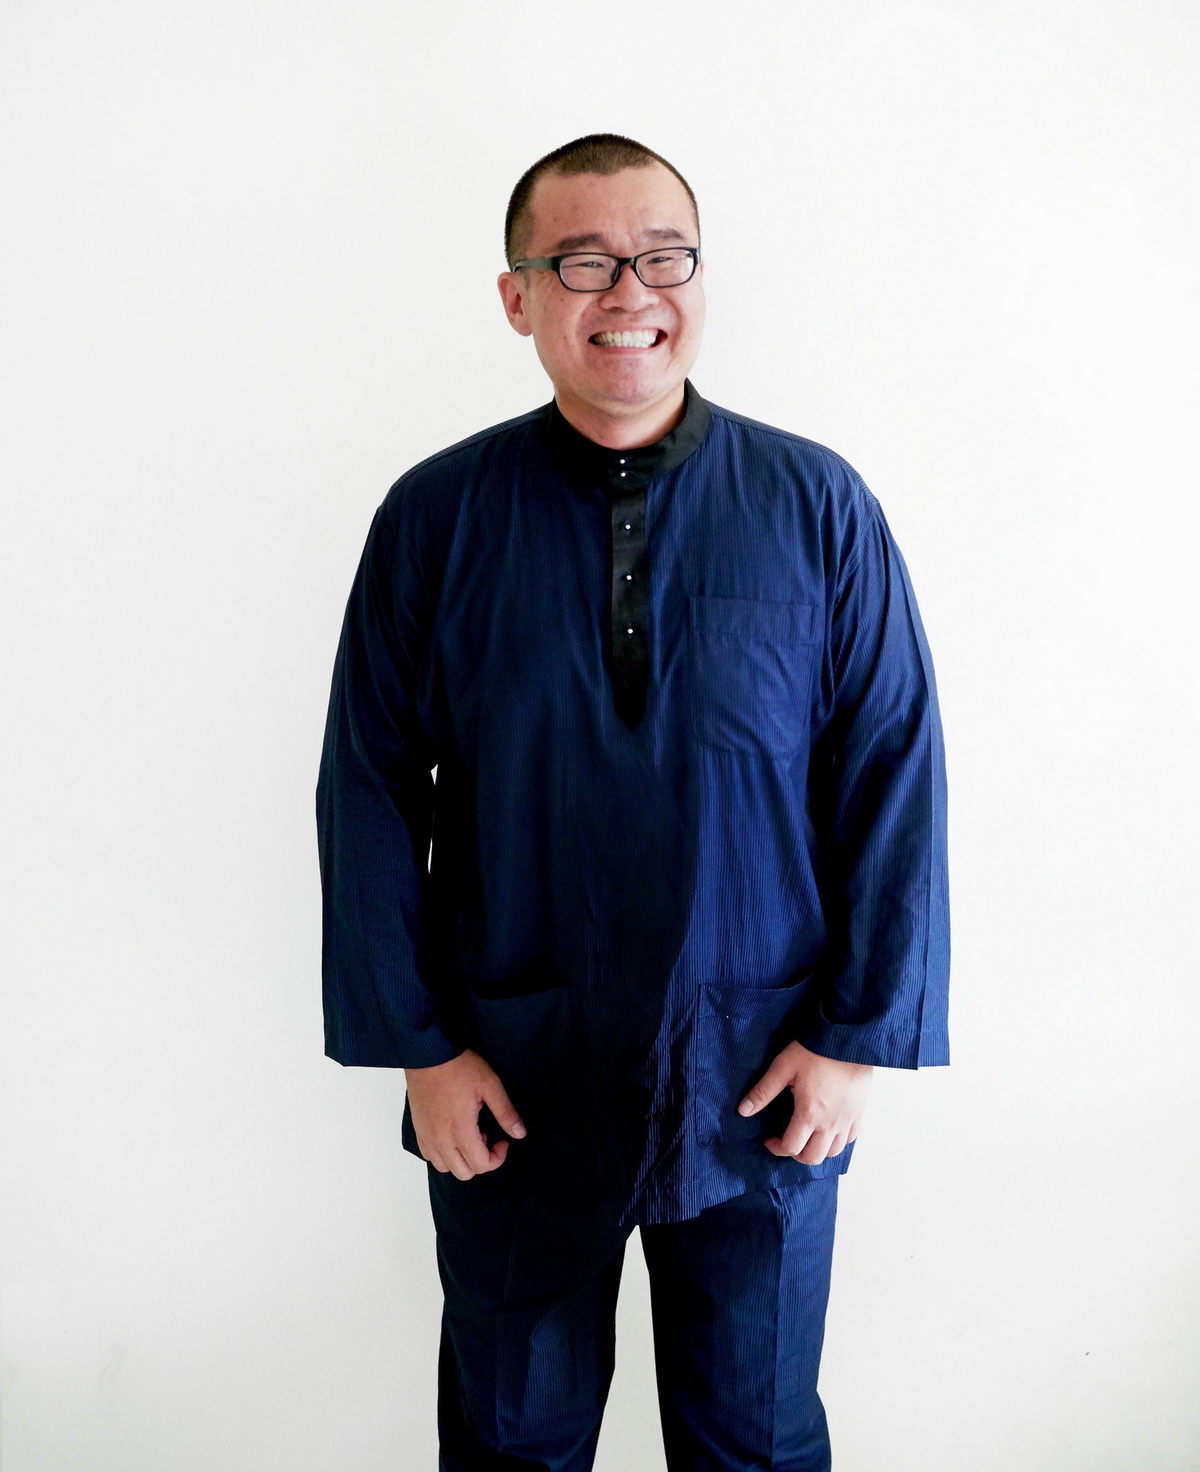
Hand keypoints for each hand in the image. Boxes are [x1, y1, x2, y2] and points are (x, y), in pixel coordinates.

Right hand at [404, 1048, 526, 1180]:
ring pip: (446, 1168)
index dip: (498, 1157)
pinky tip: (452, 1135)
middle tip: (487, 1136)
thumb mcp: (490, 1085)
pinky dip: (444, 1155)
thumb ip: (506, 1113)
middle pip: (464, 1173)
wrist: (428, 1054)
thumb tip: (520, 1134)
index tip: (503, 1139)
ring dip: (461, 1159)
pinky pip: (430, 1157)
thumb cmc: (460, 1067)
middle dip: (481, 1160)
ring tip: (469, 1135)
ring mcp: (427, 1136)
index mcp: (460, 1130)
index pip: (481, 1165)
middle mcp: (441, 1140)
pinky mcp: (418, 1131)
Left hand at [738, 1040, 872, 1164]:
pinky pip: (850, 1139)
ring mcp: (847, 1120)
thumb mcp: (783, 1067)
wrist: (848, 1038)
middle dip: (796, 1155)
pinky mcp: (859, 1113)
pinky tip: (828, 1129)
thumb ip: (763, 1092)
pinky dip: (837, 1141)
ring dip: (817, 1150)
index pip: (791, 1147)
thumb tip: (743, 1111)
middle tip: (787, 1141)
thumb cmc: (815, 1051)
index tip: (769, 1139)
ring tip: (807, 1136)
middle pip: (813, 1158)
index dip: (776, 1148)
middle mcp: (831, 1124)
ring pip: (833, 1152)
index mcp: (810, 1114)